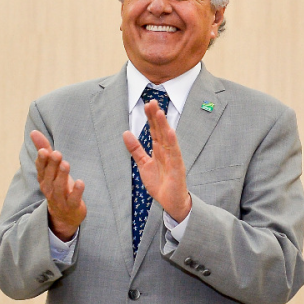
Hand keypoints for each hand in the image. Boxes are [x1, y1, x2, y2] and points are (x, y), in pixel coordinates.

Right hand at [32, 130, 86, 240]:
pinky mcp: (72, 206)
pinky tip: (81, 182)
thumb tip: (34, 132)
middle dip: (52, 165)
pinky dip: (77, 191)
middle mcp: (49, 189)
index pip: (40, 168)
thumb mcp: (51, 169)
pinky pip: (73, 199)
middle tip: (57, 153)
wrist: (65, 216)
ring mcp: (60, 199)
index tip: (44, 151)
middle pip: (49, 176)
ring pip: (59, 187)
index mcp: (43, 179)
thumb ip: (44, 150)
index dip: (42, 160)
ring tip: (66, 164)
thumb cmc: (58, 186)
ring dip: (62, 175)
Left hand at [123, 101, 191, 221]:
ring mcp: (173, 158)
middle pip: (161, 131)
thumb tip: (126, 133)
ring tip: (159, 112)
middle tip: (152, 102)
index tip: (147, 104)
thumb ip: (136, 149)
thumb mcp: (143, 164)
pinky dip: (173, 142)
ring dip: (164, 125)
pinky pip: (175, 153)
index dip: (151, 118)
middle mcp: (167, 151)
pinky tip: (170, 131)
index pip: (154, 130)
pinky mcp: (177, 167)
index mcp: (159, 150)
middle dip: (156, 117)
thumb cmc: (160, 184)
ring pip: (168, 138)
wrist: (171, 202)